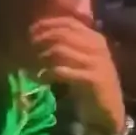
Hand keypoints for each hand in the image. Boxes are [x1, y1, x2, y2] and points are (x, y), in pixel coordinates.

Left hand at [30, 17, 124, 134]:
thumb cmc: (90, 87)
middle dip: (42, 38)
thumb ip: (68, 48)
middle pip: (63, 34)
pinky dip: (49, 73)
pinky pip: (64, 71)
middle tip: (27, 47)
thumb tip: (41, 37)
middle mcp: (97, 46)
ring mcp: (96, 62)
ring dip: (43, 56)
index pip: (69, 22)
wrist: (108, 112)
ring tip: (32, 64)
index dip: (48, 24)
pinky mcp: (93, 79)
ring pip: (61, 50)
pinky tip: (41, 79)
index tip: (31, 30)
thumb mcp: (81, 62)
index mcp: (95, 38)